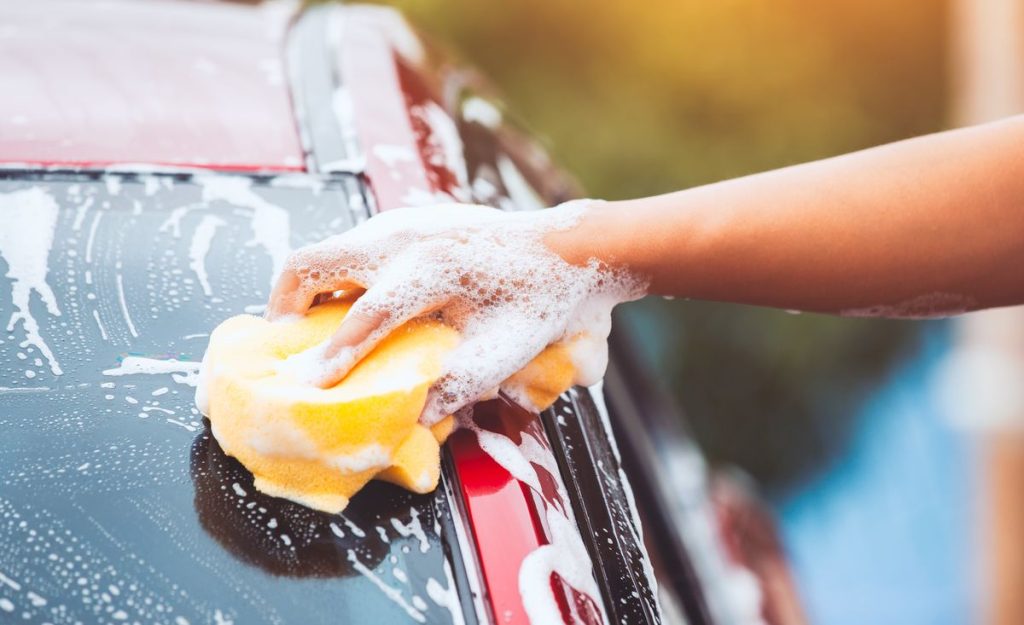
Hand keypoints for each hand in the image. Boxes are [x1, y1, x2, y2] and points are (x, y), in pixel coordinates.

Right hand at [267, 202, 641, 424]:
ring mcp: (403, 222)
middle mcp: (406, 237)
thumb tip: (404, 416)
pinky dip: (337, 278)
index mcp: (432, 268)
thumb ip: (449, 385)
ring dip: (310, 291)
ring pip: (327, 251)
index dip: (333, 356)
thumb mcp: (500, 353)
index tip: (310, 385)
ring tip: (314, 335)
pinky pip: (352, 247)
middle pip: (312, 262)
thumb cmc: (537, 302)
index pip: (363, 316)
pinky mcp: (407, 221)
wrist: (565, 251)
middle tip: (286, 348)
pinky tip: (354, 309)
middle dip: (285, 307)